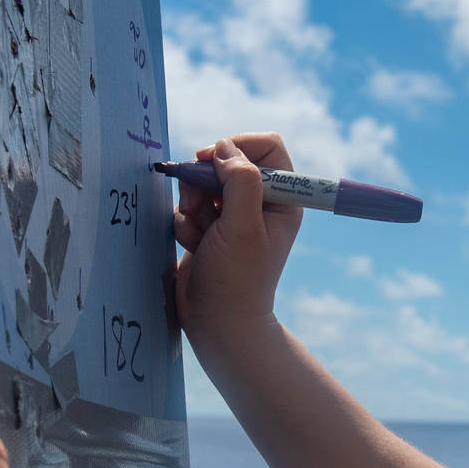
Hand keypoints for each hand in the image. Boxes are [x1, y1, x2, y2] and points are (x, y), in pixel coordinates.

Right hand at [171, 133, 302, 356]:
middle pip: (227, 160)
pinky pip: (188, 204)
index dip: (239, 146)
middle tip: (201, 206)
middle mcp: (260, 202)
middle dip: (206, 181)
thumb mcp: (244, 228)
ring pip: (202, 182)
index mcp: (282, 199)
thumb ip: (240, 182)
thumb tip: (225, 148)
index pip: (267, 146)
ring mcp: (232, 213)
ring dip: (193, 206)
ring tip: (202, 236)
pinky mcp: (208, 225)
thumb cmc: (237, 279)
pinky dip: (185, 223)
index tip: (213, 160)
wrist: (216, 321)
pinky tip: (195, 246)